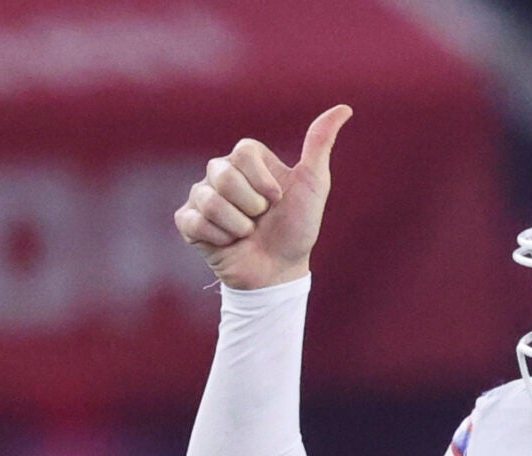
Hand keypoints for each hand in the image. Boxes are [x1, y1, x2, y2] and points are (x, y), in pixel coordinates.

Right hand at [176, 104, 351, 291]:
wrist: (279, 271)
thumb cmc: (297, 228)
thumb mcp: (313, 184)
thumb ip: (320, 144)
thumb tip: (344, 108)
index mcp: (246, 159)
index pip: (244, 151)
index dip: (264, 181)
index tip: (277, 199)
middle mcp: (220, 172)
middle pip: (225, 175)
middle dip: (252, 206)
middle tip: (261, 220)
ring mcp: (201, 195)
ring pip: (210, 201)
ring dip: (238, 226)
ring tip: (247, 233)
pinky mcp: (187, 220)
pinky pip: (194, 221)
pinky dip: (219, 238)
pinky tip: (229, 243)